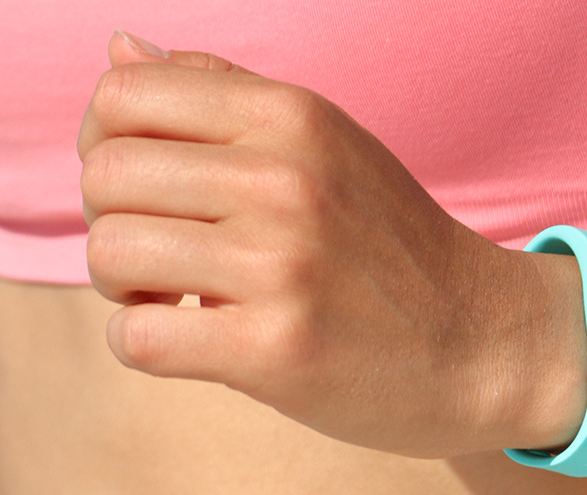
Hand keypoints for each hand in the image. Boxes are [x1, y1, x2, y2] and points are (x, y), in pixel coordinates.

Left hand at [79, 33, 586, 458]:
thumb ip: (224, 96)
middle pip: (104, 177)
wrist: (483, 347)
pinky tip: (181, 345)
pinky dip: (138, 347)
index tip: (146, 197)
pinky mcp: (276, 351)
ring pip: (111, 255)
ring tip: (171, 305)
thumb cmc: (393, 255)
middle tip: (158, 263)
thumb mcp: (326, 147)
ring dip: (122, 292)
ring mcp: (279, 266)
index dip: (105, 151)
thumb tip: (119, 51)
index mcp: (288, 117)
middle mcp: (282, 179)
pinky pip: (139, 340)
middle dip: (111, 225)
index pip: (121, 98)